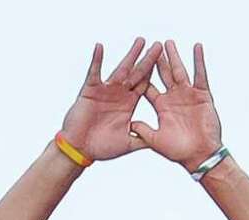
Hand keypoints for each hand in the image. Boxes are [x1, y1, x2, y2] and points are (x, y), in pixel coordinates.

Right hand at [60, 39, 161, 161]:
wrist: (81, 149)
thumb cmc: (102, 147)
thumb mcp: (128, 143)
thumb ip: (143, 139)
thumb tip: (161, 141)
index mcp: (129, 104)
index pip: (145, 85)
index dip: (155, 75)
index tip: (167, 63)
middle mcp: (119, 94)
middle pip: (137, 73)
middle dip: (148, 60)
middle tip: (159, 45)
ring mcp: (106, 90)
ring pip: (121, 69)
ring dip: (131, 55)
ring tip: (141, 41)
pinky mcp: (91, 90)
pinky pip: (94, 72)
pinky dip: (96, 60)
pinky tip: (100, 47)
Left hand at [131, 41, 222, 167]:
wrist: (200, 156)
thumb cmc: (179, 152)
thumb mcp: (156, 141)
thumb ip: (143, 131)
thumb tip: (129, 123)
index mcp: (161, 106)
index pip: (148, 86)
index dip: (142, 75)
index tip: (134, 62)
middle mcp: (173, 98)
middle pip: (163, 74)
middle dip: (157, 60)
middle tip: (151, 45)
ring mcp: (187, 94)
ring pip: (179, 71)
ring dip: (174, 56)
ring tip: (168, 42)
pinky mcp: (202, 94)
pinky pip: (200, 74)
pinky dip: (199, 61)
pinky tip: (197, 47)